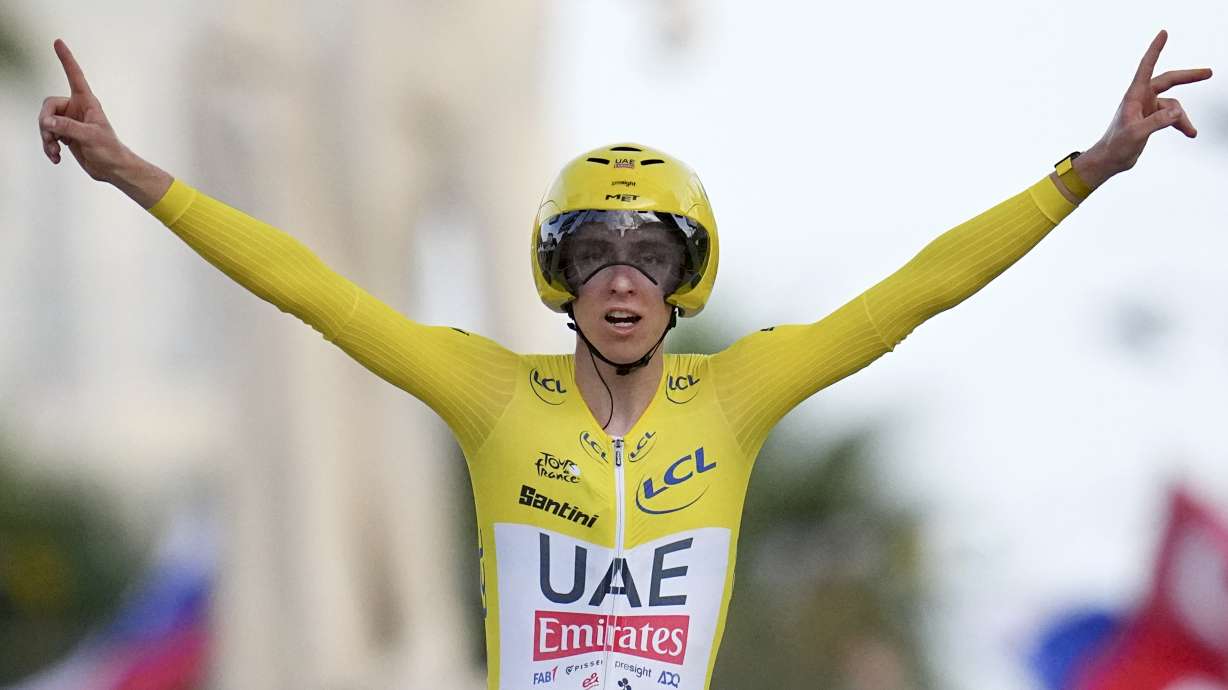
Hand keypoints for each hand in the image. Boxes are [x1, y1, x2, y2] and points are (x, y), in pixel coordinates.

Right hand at [38, 39, 129, 181]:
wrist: (112, 169)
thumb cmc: (110, 150)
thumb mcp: (90, 137)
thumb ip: (67, 127)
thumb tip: (47, 121)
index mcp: (87, 102)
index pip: (75, 76)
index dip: (66, 59)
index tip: (58, 42)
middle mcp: (76, 109)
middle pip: (49, 106)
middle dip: (46, 122)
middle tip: (52, 138)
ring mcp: (70, 122)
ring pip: (45, 121)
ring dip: (47, 138)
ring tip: (55, 151)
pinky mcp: (66, 134)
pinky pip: (48, 135)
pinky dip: (49, 146)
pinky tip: (56, 157)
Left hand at [1087, 30, 1211, 177]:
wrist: (1109, 160)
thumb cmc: (1116, 145)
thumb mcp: (1137, 133)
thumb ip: (1157, 121)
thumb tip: (1177, 111)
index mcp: (1134, 96)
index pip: (1146, 67)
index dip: (1155, 50)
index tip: (1163, 34)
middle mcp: (1141, 98)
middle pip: (1168, 81)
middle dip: (1189, 77)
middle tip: (1208, 73)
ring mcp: (1146, 108)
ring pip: (1173, 105)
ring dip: (1183, 118)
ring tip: (1190, 132)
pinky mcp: (1150, 118)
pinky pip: (1171, 116)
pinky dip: (1180, 123)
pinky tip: (1189, 132)